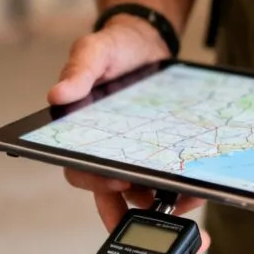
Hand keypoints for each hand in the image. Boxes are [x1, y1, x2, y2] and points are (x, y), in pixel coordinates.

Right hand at [48, 14, 209, 251]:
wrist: (145, 44)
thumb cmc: (113, 49)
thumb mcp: (94, 51)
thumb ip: (79, 70)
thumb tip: (58, 93)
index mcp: (79, 135)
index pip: (80, 169)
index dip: (96, 182)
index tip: (117, 182)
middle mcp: (104, 152)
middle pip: (111, 193)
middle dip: (131, 210)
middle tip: (156, 210)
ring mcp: (132, 156)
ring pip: (141, 193)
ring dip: (160, 204)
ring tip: (185, 203)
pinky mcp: (159, 154)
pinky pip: (167, 180)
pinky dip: (180, 190)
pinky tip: (195, 191)